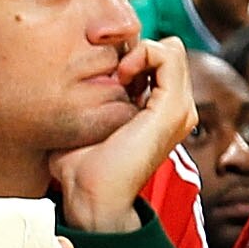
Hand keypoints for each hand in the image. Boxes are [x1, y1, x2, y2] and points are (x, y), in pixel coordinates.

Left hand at [51, 35, 191, 232]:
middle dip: (137, 50)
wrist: (90, 197)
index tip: (104, 74)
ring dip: (140, 51)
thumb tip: (69, 83)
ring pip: (171, 50)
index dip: (130, 56)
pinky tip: (122, 74)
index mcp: (159, 112)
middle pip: (167, 52)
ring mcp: (179, 109)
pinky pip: (170, 56)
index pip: (157, 62)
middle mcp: (176, 109)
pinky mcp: (172, 108)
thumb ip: (91, 103)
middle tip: (111, 73)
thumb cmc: (80, 167)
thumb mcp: (87, 125)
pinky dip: (144, 54)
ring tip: (117, 75)